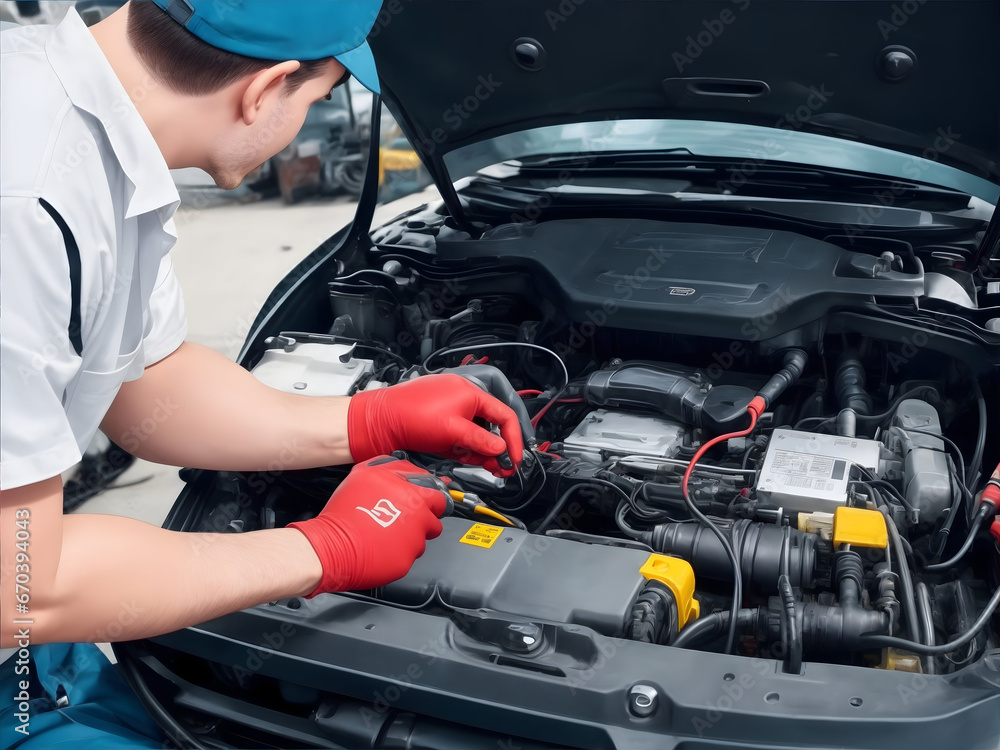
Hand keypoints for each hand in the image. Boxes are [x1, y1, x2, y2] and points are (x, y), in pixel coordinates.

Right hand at [288, 456, 448, 594]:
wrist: (331, 547)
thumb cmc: (344, 513)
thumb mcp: (363, 475)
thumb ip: (391, 468)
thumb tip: (408, 469)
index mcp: (410, 490)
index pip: (435, 491)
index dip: (429, 497)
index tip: (426, 502)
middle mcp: (416, 512)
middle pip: (437, 514)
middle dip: (427, 516)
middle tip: (410, 519)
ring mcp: (414, 537)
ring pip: (424, 536)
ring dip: (413, 535)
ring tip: (390, 533)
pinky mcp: (408, 558)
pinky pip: (411, 554)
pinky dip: (401, 552)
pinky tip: (384, 547)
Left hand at [348, 374, 523, 475]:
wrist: (378, 422)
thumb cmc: (410, 415)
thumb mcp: (452, 430)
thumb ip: (480, 441)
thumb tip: (500, 449)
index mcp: (470, 393)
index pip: (503, 414)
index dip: (513, 438)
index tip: (514, 458)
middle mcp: (463, 399)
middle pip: (491, 425)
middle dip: (499, 448)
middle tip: (503, 467)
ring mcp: (451, 412)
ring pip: (477, 433)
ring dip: (485, 451)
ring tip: (490, 468)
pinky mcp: (441, 424)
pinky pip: (463, 436)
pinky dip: (470, 449)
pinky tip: (474, 460)